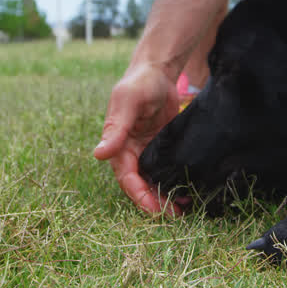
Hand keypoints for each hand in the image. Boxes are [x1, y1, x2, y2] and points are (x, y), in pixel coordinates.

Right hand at [94, 61, 183, 215]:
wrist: (159, 71)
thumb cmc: (139, 83)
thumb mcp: (127, 102)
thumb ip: (116, 128)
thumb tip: (98, 153)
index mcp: (118, 146)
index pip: (126, 178)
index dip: (139, 195)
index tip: (154, 210)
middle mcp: (131, 153)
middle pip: (140, 185)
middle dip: (154, 202)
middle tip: (173, 216)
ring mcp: (147, 152)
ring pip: (153, 181)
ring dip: (165, 196)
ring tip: (182, 209)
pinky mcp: (162, 148)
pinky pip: (166, 170)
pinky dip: (174, 181)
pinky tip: (188, 191)